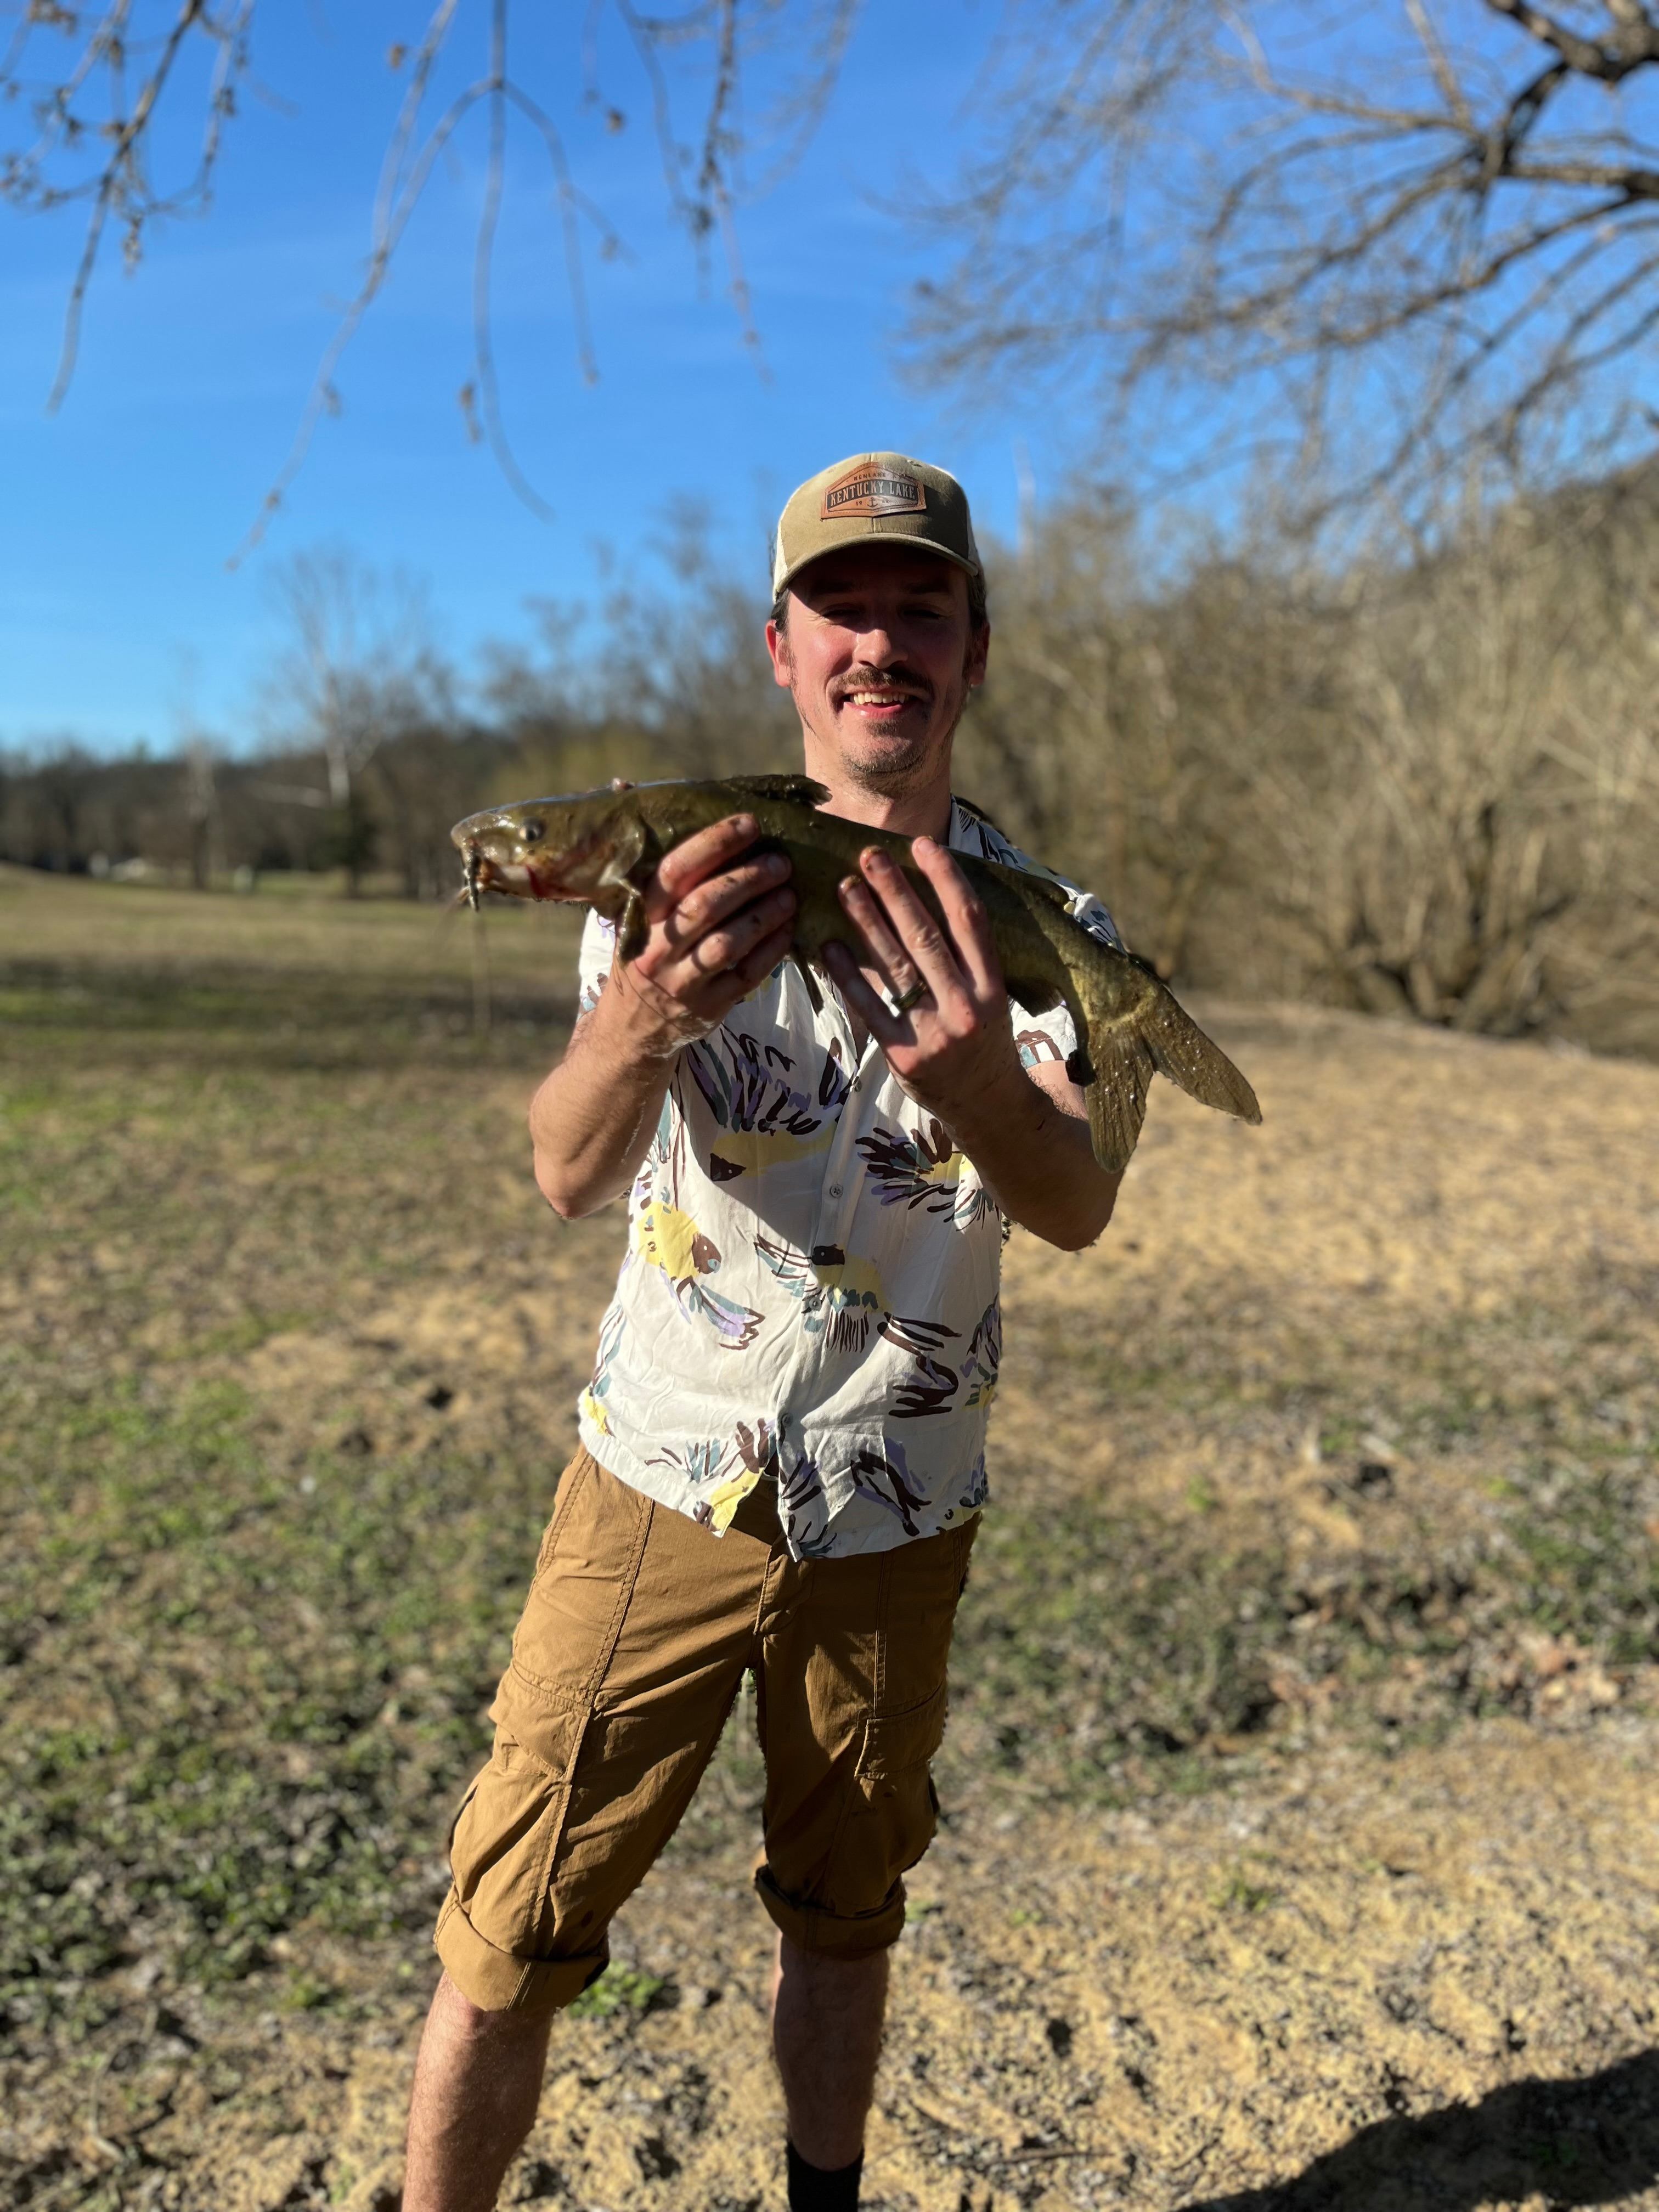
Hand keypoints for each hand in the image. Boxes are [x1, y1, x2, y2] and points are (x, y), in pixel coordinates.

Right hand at [605, 814, 795, 1055]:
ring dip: (765, 915)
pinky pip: (746, 976)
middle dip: (747, 878)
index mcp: (640, 916)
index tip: (749, 824)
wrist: (631, 1031)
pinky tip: (789, 930)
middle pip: (705, 906)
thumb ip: (644, 857)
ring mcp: (682, 982)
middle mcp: (657, 948)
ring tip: (791, 893)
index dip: (713, 845)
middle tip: (781, 861)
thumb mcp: (632, 912)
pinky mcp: (708, 1008)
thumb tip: (622, 787)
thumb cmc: (642, 954)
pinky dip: (771, 951)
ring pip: (728, 943)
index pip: (674, 873)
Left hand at [824, 837, 1022, 1126]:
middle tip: (869, 855)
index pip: (970, 920)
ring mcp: (934, 1033)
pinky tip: (828, 946)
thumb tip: (928, 897)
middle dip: (895, 891)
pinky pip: (868, 1006)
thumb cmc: (984, 1039)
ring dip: (866, 922)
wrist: (988, 1106)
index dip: (946, 879)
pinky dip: (846, 974)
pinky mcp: (903, 1055)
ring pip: (895, 967)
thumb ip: (966, 957)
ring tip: (845, 887)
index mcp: (993, 986)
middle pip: (926, 937)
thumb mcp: (991, 996)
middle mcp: (966, 1006)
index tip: (923, 845)